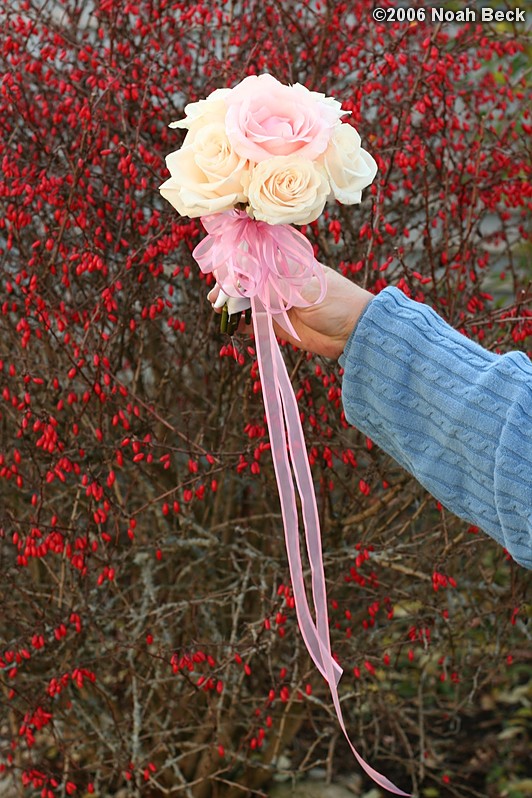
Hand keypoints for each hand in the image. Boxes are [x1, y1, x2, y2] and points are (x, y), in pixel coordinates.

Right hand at [207, 265, 372, 358]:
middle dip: (229, 287)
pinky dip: (242, 324)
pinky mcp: (278, 324)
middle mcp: (279, 281)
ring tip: (220, 311)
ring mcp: (277, 302)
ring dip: (232, 306)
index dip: (236, 263)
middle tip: (216, 298)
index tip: (220, 271)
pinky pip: (254, 322)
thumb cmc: (336, 302)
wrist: (354, 333)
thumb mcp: (305, 289)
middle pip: (246, 280)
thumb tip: (247, 280)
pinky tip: (232, 326)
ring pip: (247, 301)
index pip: (255, 257)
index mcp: (287, 264)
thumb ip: (276, 285)